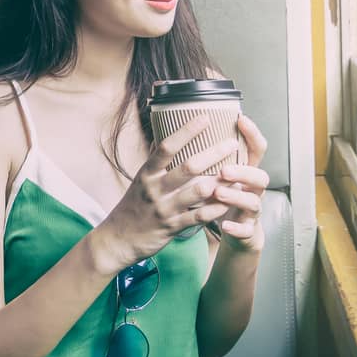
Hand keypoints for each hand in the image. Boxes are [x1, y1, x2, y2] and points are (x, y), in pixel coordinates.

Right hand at [92, 115, 238, 271]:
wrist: (119, 239)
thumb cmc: (132, 207)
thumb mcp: (139, 181)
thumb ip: (155, 164)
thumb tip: (165, 139)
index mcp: (146, 173)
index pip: (167, 147)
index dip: (186, 131)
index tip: (204, 118)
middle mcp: (155, 188)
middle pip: (188, 167)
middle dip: (213, 154)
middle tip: (231, 143)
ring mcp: (164, 208)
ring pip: (198, 191)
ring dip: (220, 181)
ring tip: (238, 172)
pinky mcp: (172, 227)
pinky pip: (199, 216)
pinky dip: (215, 208)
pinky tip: (229, 200)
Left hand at [213, 114, 269, 252]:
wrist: (237, 231)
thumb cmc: (223, 197)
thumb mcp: (219, 174)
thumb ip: (210, 155)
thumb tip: (184, 126)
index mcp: (246, 172)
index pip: (257, 150)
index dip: (253, 135)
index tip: (241, 120)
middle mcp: (252, 190)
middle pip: (260, 177)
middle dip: (244, 172)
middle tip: (224, 170)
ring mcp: (251, 211)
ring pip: (253, 202)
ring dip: (236, 197)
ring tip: (218, 193)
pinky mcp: (246, 230)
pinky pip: (245, 230)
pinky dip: (236, 227)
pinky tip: (224, 225)